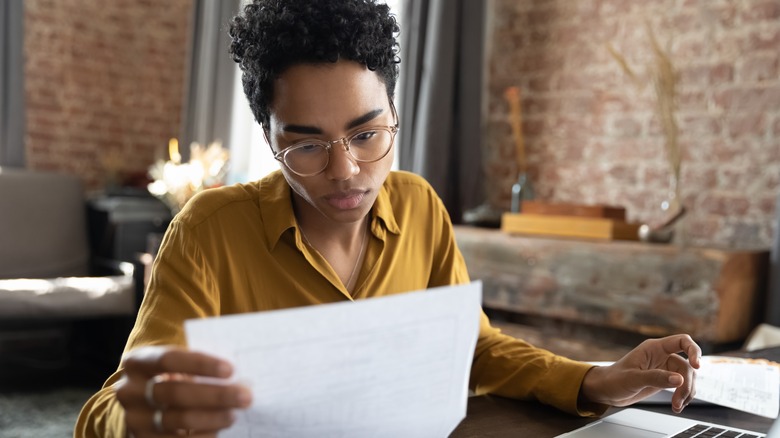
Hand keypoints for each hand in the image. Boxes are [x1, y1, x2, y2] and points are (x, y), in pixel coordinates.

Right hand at [114, 346, 251, 436]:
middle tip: (245, 396)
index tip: (230, 370)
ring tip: (233, 415)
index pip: (168, 359)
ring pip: (177, 420)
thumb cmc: (172, 376)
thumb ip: (199, 366)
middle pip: (175, 392)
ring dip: (212, 418)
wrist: (144, 405)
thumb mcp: (178, 365)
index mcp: (137, 362)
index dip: (200, 364)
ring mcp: (134, 419)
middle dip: (215, 395)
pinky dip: (202, 436)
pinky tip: (218, 430)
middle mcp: (129, 391)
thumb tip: (239, 374)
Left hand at [579, 334, 700, 412]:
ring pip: (687, 377)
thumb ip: (656, 378)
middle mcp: (662, 356)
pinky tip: (678, 405)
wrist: (606, 391)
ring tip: (677, 406)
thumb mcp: (633, 379)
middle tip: (678, 400)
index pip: (682, 341)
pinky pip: (682, 386)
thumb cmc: (614, 380)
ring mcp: (664, 368)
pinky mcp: (665, 380)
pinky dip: (683, 396)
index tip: (697, 365)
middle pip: (687, 365)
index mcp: (654, 348)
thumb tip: (678, 380)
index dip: (693, 351)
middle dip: (687, 384)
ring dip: (686, 393)